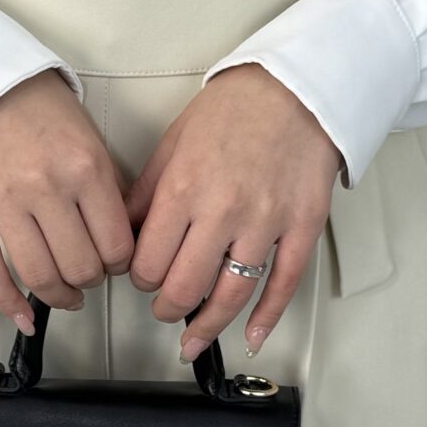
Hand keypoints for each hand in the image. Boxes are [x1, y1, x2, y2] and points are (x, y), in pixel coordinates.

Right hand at [0, 70, 134, 331]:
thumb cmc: (38, 110)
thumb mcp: (89, 139)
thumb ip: (108, 189)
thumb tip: (123, 241)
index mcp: (85, 168)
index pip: (117, 246)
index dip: (122, 265)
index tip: (116, 264)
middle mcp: (46, 187)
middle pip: (81, 267)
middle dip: (90, 281)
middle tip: (89, 276)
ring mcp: (3, 201)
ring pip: (40, 275)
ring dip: (59, 296)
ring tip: (65, 295)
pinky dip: (10, 304)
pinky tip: (26, 318)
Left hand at [125, 64, 343, 357]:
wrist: (295, 88)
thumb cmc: (235, 110)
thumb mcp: (173, 143)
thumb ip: (146, 193)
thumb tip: (124, 234)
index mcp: (184, 189)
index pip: (148, 262)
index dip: (139, 279)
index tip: (142, 277)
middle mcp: (223, 211)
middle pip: (184, 287)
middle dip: (166, 308)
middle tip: (164, 308)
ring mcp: (265, 223)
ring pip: (230, 295)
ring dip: (206, 326)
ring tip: (193, 338)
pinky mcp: (302, 228)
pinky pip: (282, 285)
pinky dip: (266, 319)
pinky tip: (250, 336)